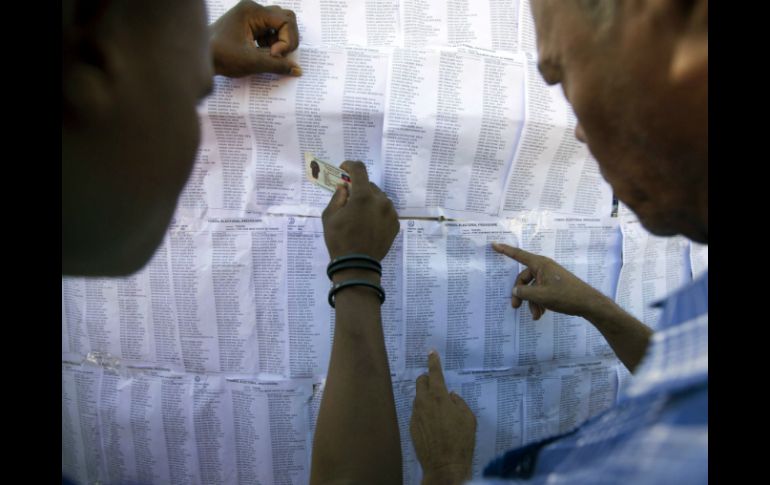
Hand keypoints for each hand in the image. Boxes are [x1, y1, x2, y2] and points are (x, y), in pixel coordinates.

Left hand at [209, 0, 300, 77]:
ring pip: (279, 26)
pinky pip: (270, 31)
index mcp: (253, 11)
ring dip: (280, 42)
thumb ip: (278, 65)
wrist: (200, 58)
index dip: (287, 40)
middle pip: (286, 19)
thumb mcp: (252, 63)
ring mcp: (250, 16)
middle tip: (278, 55)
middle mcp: (253, 9)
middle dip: (287, 39)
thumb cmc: (221, 56)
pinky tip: (262, 54)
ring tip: (269, 56)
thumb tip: (298, 70)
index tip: (275, 55)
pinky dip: (272, 44)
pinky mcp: (249, 25)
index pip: (286, 21)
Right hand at [322, 161, 398, 261]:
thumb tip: (344, 187)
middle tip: (348, 199)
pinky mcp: (395, 224)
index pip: (359, 170)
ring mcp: (391, 213)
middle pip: (369, 185)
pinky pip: (385, 211)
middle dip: (358, 189)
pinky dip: (377, 212)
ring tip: (359, 215)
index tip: (344, 169)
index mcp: (363, 196)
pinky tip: (368, 224)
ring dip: (369, 200)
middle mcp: (381, 200)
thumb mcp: (330, 217)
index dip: (350, 165)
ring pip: (379, 198)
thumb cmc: (339, 240)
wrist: (358, 265)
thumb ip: (337, 197)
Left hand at [410, 351, 475, 484]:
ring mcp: (416, 414)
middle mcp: (424, 402)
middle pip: (420, 381)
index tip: (431, 352)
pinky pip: (417, 412)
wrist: (445, 465)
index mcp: (439, 397)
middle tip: (436, 384)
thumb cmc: (461, 441)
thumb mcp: (469, 419)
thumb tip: (452, 396)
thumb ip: (459, 403)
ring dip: (426, 396)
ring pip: (418, 397)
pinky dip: (424, 411)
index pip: (434, 373)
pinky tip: (434, 423)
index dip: (433, 361)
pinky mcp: (412, 426)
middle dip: (427, 379)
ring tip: (438, 408)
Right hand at [492, 242, 610, 320]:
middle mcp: (544, 268)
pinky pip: (540, 292)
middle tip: (516, 307)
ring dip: (531, 302)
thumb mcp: (541, 296)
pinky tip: (541, 314)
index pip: (519, 255)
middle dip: (520, 294)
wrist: (588, 303)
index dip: (505, 250)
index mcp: (540, 264)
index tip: (493, 244)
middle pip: (524, 278)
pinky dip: (539, 302)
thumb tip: (515, 291)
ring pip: (532, 288)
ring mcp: (549, 277)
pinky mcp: (554, 285)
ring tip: (535, 315)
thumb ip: (524, 293)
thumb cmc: (565, 296)